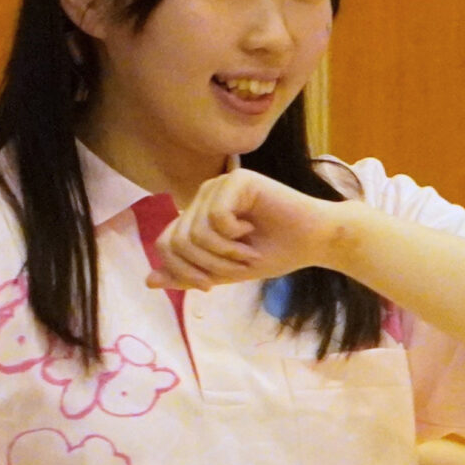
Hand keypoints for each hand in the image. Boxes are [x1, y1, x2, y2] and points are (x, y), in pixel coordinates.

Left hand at [146, 169, 342, 290]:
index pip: (166, 243)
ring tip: (249, 253)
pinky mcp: (238, 179)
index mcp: (198, 213)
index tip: (212, 285)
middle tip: (238, 268)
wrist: (316, 241)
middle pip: (178, 240)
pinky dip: (234, 236)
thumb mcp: (225, 271)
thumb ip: (188, 275)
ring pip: (196, 232)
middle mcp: (204, 195)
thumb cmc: (276, 253)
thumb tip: (148, 282)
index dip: (183, 271)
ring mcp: (220, 185)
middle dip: (208, 265)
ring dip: (225, 254)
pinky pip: (216, 216)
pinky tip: (253, 231)